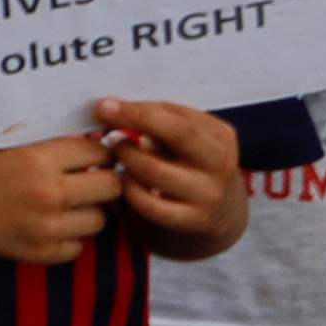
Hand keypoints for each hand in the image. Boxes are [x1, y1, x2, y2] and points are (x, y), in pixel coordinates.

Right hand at [0, 125, 123, 262]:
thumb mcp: (16, 145)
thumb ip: (58, 143)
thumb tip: (103, 142)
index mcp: (41, 158)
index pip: (102, 154)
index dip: (101, 154)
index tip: (93, 159)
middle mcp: (49, 193)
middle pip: (112, 186)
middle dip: (103, 181)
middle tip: (88, 182)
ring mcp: (47, 227)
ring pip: (100, 219)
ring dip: (87, 211)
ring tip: (64, 206)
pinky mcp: (42, 253)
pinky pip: (78, 246)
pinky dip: (68, 237)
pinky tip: (47, 226)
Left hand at [98, 98, 246, 239]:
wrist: (221, 209)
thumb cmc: (191, 160)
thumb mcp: (187, 136)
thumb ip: (159, 120)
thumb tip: (113, 108)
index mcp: (221, 136)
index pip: (179, 117)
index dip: (140, 110)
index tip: (105, 105)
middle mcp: (220, 164)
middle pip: (180, 135)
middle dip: (136, 122)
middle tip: (103, 119)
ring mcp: (208, 194)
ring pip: (157, 171)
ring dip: (127, 156)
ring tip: (115, 149)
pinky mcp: (192, 219)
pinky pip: (151, 205)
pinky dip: (130, 189)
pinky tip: (123, 179)